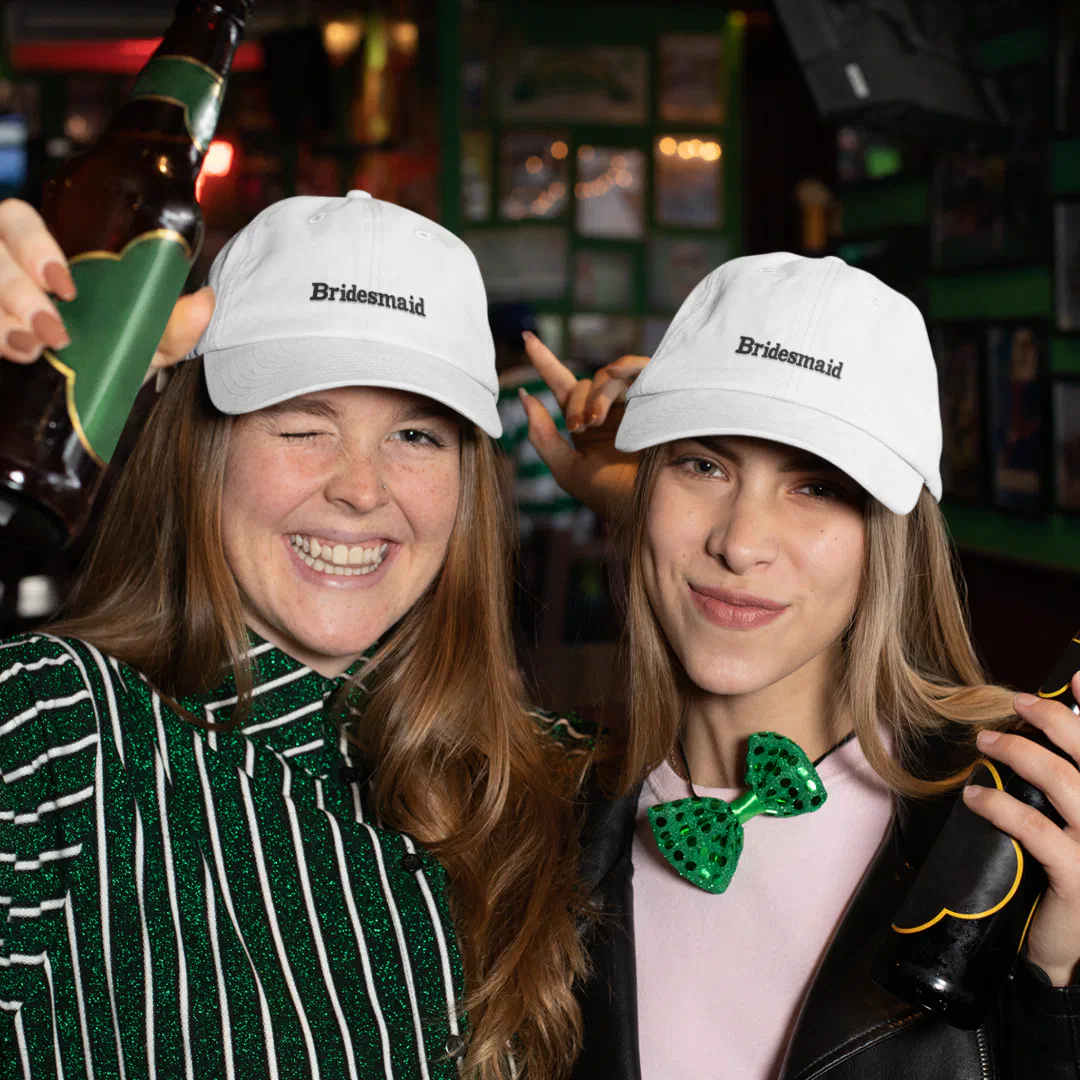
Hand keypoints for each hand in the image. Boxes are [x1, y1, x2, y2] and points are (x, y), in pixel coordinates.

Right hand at [0, 198, 214, 379]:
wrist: (82, 402)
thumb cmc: (109, 356)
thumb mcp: (144, 345)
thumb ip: (173, 325)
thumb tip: (204, 300)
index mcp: (46, 250)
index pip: (19, 220)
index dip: (34, 244)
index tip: (65, 283)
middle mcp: (8, 262)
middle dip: (17, 288)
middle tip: (54, 329)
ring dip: (3, 316)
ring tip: (36, 346)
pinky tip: (20, 353)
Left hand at [519, 330, 645, 519]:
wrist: (652, 502)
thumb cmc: (610, 493)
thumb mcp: (566, 468)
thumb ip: (542, 435)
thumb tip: (524, 395)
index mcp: (588, 424)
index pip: (563, 387)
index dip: (545, 362)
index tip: (527, 339)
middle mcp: (610, 409)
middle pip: (584, 383)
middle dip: (576, 403)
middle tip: (580, 427)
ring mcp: (633, 400)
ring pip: (606, 376)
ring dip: (596, 396)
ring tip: (597, 422)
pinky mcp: (656, 395)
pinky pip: (635, 367)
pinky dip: (622, 369)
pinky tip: (615, 383)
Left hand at [964, 675, 1079, 985]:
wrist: (1073, 951)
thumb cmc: (1073, 878)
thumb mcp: (1076, 829)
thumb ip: (1069, 787)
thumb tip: (1042, 734)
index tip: (1076, 678)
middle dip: (1054, 720)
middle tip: (1019, 702)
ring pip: (1064, 783)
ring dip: (1020, 753)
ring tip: (986, 742)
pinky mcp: (1079, 879)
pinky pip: (1035, 829)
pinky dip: (1000, 805)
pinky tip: (976, 795)